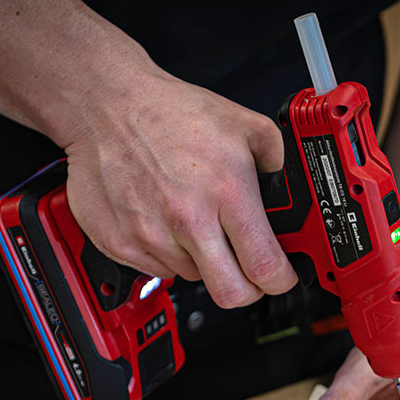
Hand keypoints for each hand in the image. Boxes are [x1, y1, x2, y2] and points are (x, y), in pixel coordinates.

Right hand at [62, 64, 297, 307]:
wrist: (105, 105)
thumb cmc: (170, 112)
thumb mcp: (244, 125)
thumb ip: (278, 163)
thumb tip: (294, 194)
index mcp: (226, 191)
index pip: (264, 266)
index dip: (280, 280)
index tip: (279, 276)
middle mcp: (188, 219)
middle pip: (231, 294)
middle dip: (246, 289)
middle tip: (245, 270)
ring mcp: (150, 235)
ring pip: (194, 278)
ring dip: (202, 261)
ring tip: (193, 220)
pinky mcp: (120, 244)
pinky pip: (158, 269)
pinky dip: (167, 253)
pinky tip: (164, 219)